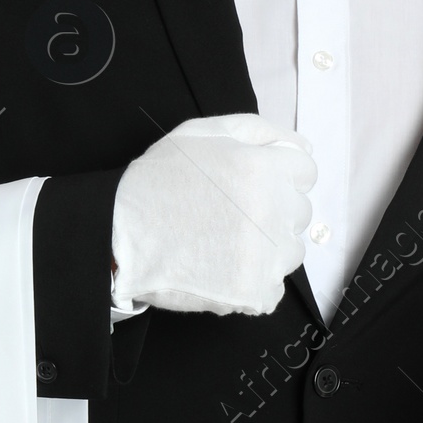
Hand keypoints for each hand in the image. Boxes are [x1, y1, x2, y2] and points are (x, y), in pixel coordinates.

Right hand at [111, 114, 315, 314]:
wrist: (118, 235)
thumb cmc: (158, 182)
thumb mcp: (202, 133)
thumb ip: (259, 131)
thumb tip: (303, 147)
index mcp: (263, 168)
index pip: (305, 173)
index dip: (278, 175)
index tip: (251, 185)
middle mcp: (271, 211)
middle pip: (300, 212)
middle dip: (273, 210)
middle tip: (230, 213)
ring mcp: (265, 255)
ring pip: (290, 251)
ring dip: (267, 248)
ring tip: (225, 242)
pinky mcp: (253, 291)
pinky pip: (273, 287)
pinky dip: (253, 282)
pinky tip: (222, 267)